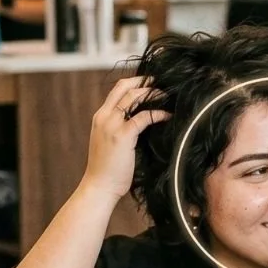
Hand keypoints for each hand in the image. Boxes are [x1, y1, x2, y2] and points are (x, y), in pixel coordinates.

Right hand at [83, 75, 168, 203]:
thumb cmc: (108, 168)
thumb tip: (142, 120)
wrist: (99, 186)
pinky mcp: (122, 136)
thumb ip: (120, 128)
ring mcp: (112, 125)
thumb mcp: (109, 142)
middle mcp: (104, 117)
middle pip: (124, 87)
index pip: (117, 90)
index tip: (152, 82)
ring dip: (153, 93)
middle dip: (145, 81)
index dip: (135, 82)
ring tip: (168, 95)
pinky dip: (158, 113)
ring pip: (134, 97)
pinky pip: (143, 117)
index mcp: (100, 117)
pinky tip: (168, 115)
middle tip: (163, 82)